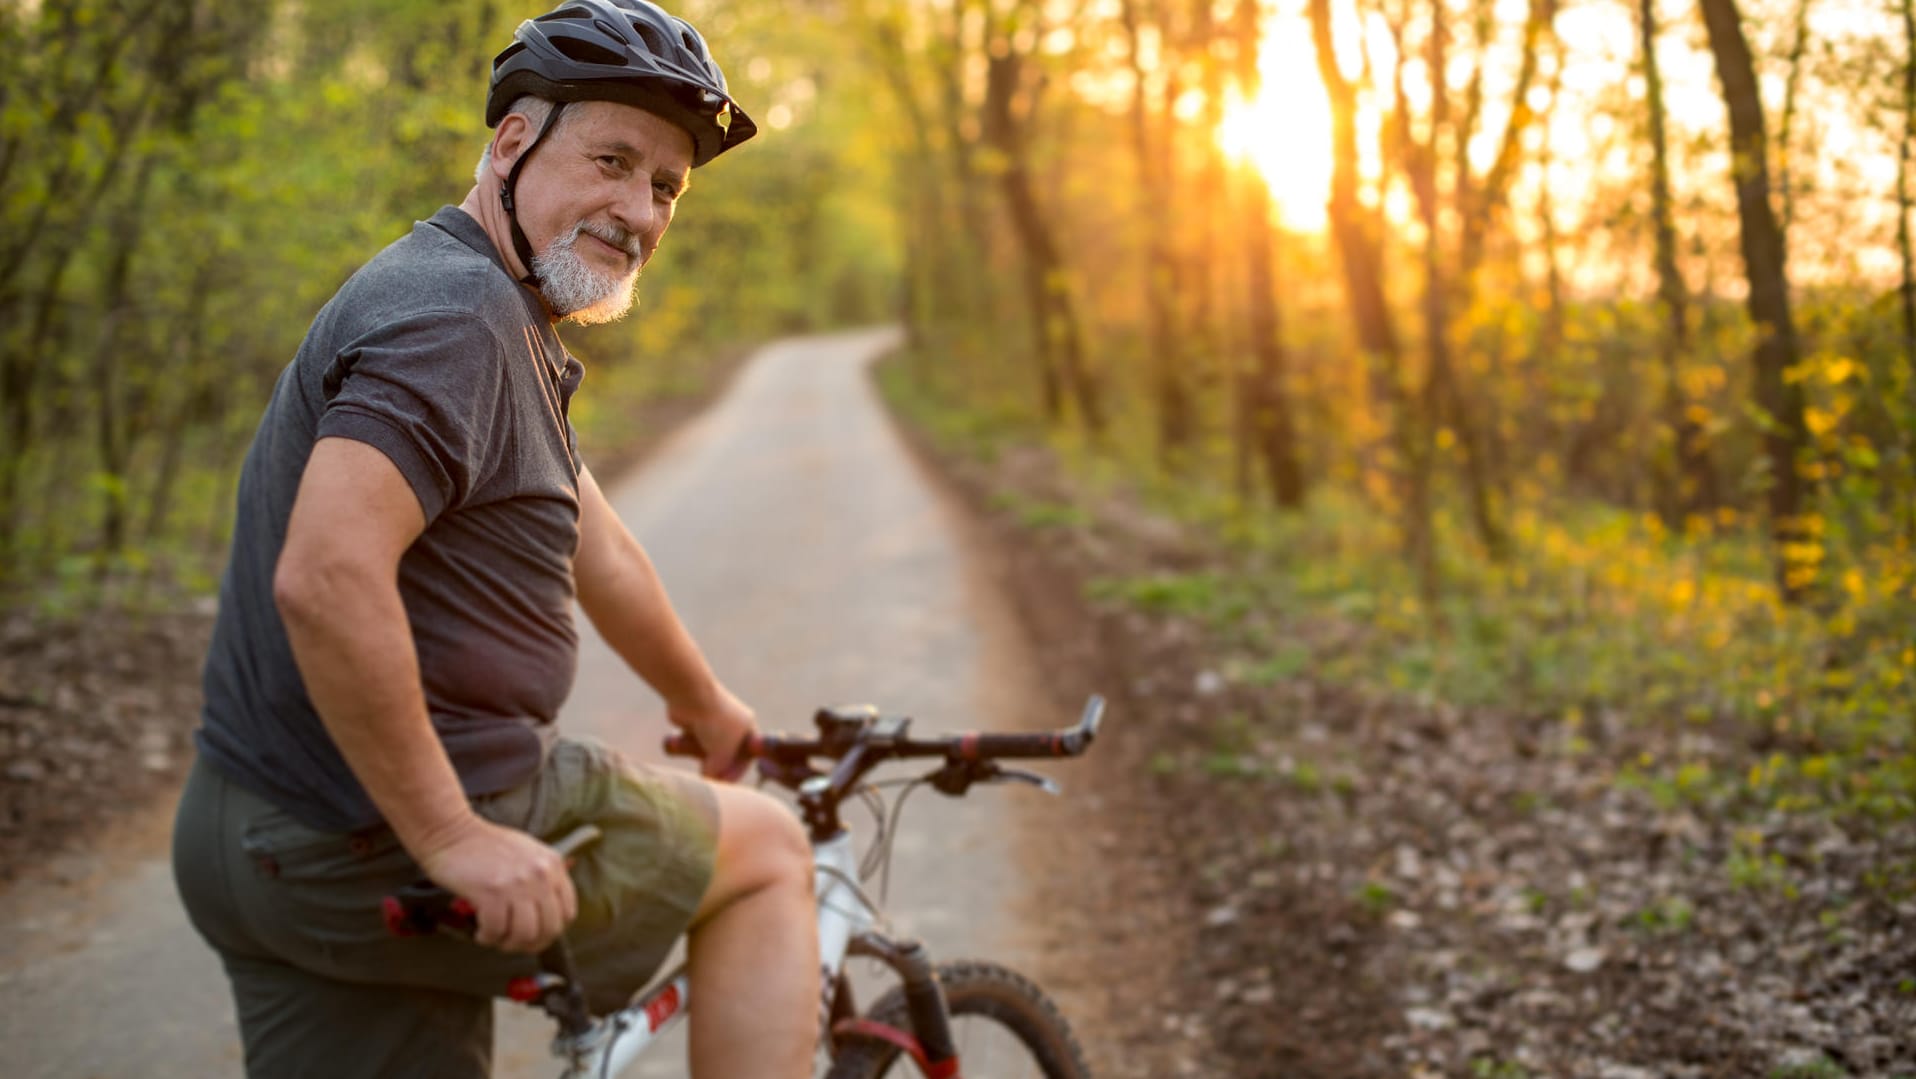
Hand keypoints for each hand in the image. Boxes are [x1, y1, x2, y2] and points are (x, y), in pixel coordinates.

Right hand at [413, 814, 577, 953]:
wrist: (452, 833)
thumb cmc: (485, 845)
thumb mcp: (528, 852)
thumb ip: (543, 877)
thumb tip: (548, 912)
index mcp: (552, 865)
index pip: (567, 912)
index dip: (551, 931)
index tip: (536, 935)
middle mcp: (540, 875)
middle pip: (549, 928)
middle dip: (531, 944)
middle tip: (514, 943)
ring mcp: (517, 884)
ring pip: (525, 934)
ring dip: (508, 943)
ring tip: (496, 936)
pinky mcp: (492, 892)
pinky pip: (496, 931)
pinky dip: (487, 937)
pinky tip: (481, 931)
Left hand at [669, 682, 756, 781]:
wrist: (690, 696)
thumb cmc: (713, 725)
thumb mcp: (721, 755)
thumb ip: (718, 771)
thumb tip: (707, 779)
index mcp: (748, 728)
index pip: (745, 758)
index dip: (734, 773)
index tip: (721, 783)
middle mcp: (733, 724)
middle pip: (726, 755)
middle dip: (715, 765)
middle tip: (706, 774)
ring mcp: (713, 722)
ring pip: (707, 749)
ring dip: (698, 754)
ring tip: (691, 749)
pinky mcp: (694, 721)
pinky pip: (692, 741)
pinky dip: (686, 745)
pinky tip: (681, 741)